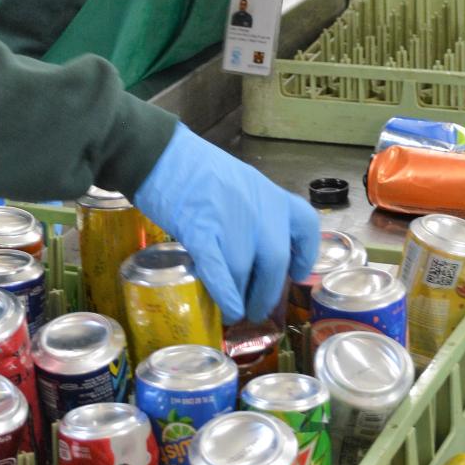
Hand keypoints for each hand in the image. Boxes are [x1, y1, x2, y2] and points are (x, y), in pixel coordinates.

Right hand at [134, 122, 318, 322]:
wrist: (158, 152)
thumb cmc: (193, 165)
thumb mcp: (238, 181)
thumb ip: (252, 211)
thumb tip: (252, 253)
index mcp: (268, 192)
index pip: (304, 224)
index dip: (305, 253)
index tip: (296, 272)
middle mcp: (258, 207)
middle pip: (276, 259)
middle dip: (268, 291)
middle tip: (258, 308)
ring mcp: (230, 220)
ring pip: (246, 270)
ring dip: (243, 297)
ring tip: (236, 311)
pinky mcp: (200, 231)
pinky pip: (220, 271)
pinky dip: (227, 295)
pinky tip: (228, 309)